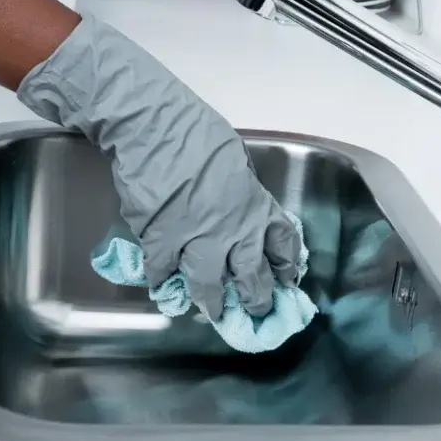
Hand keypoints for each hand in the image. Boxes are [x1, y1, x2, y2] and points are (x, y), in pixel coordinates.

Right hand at [17, 14, 300, 320]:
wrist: (154, 127)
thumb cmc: (197, 134)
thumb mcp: (237, 162)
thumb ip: (242, 192)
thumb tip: (239, 207)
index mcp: (254, 206)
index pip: (281, 244)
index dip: (285, 266)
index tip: (286, 279)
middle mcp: (232, 231)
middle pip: (251, 278)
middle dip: (256, 300)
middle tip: (256, 311)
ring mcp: (196, 240)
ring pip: (209, 287)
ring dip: (212, 303)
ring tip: (213, 312)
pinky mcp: (161, 242)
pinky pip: (164, 273)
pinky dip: (164, 283)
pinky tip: (164, 289)